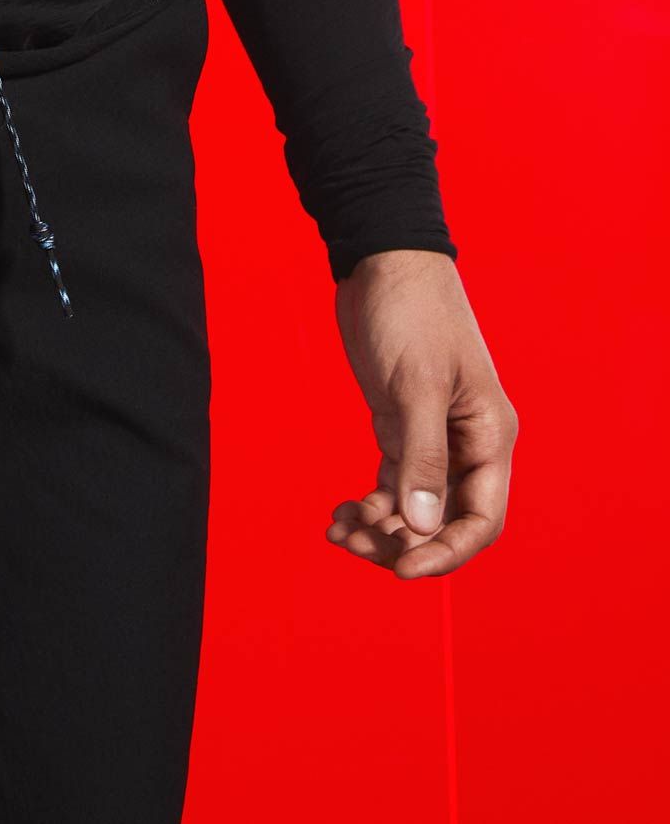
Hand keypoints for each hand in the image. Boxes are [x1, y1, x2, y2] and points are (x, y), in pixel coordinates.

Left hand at [326, 249, 517, 578]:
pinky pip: (391, 483)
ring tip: (339, 531)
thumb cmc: (411, 312)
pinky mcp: (401, 424)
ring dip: (381, 527)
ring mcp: (433, 436)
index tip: (402, 570)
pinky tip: (339, 514)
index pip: (480, 518)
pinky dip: (368, 502)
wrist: (382, 259)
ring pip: (414, 506)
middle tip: (355, 546)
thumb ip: (422, 456)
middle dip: (404, 542)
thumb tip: (424, 527)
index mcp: (489, 436)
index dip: (446, 552)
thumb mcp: (418, 384)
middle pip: (444, 520)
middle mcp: (467, 443)